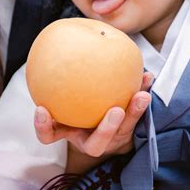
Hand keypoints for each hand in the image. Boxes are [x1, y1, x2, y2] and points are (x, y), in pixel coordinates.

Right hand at [34, 71, 153, 157]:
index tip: (42, 109)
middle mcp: (89, 140)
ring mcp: (110, 139)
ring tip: (142, 96)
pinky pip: (138, 116)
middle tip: (116, 110)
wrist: (100, 124)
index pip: (50, 135)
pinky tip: (148, 78)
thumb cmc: (73, 103)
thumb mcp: (62, 96)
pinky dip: (142, 97)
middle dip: (106, 130)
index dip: (44, 126)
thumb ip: (57, 80)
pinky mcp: (126, 132)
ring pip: (123, 132)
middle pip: (96, 145)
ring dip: (134, 113)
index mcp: (68, 132)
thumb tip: (58, 45)